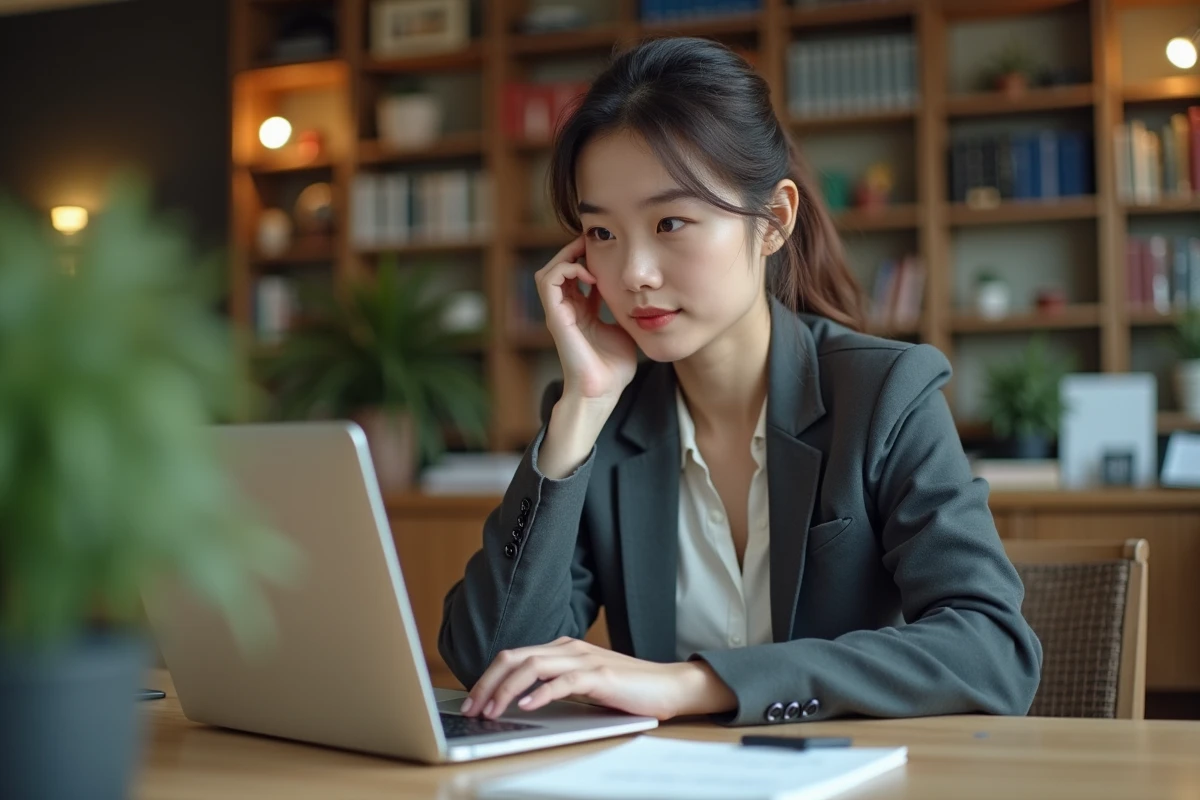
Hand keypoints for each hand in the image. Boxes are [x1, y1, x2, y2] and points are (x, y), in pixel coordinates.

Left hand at [459, 637, 736, 720]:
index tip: (472, 699)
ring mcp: (584, 659)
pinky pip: (563, 682)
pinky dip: (541, 693)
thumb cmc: (626, 688)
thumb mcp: (583, 683)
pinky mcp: (599, 675)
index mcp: (562, 647)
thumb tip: (520, 700)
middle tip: (471, 707)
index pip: (514, 656)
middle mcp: (569, 648)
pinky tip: (526, 707)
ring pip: (532, 667)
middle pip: (515, 657)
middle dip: (487, 682)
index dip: (488, 677)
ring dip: (506, 690)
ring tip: (491, 710)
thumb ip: (556, 683)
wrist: (667, 685)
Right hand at [535, 236, 637, 402]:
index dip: (589, 259)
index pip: (577, 277)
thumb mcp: (625, 331)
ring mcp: (559, 314)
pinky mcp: (555, 317)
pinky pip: (549, 282)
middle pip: (560, 269)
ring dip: (567, 257)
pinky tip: (589, 274)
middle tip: (595, 244)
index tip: (609, 250)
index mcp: (582, 313)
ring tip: (588, 255)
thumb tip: (642, 300)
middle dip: (575, 252)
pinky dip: (566, 269)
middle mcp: (567, 311)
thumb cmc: (613, 369)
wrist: (602, 391)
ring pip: (548, 271)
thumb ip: (626, 313)